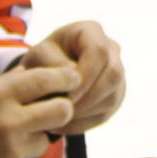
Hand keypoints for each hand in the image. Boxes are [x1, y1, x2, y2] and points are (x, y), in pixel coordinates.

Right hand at [0, 64, 78, 157]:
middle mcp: (9, 121)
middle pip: (62, 110)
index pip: (46, 79)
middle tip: (52, 112)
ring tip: (1, 142)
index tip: (72, 78)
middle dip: (61, 109)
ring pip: (43, 141)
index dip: (65, 77)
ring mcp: (12, 152)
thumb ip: (3, 87)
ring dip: (31, 140)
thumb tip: (33, 76)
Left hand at [17, 20, 125, 134]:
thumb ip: (52, 64)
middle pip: (113, 75)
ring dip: (86, 112)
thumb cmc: (42, 58)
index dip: (86, 77)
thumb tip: (75, 80)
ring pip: (113, 96)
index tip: (66, 96)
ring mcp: (117, 72)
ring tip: (60, 119)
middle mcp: (111, 49)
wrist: (45, 70)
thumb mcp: (38, 55)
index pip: (99, 52)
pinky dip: (85, 123)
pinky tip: (64, 125)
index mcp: (92, 32)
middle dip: (88, 97)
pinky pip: (107, 112)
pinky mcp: (115, 94)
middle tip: (64, 111)